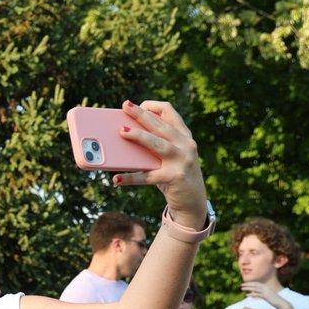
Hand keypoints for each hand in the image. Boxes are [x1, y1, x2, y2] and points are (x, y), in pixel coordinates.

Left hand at [110, 100, 207, 227]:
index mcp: (183, 136)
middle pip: (160, 125)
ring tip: (122, 132)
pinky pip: (148, 177)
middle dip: (141, 114)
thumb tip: (122, 137)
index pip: (169, 112)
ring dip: (139, 136)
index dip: (152, 106)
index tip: (136, 105)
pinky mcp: (175, 178)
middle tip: (125, 106)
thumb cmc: (173, 175)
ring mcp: (183, 160)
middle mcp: (186, 144)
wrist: (192, 202)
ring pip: (158, 144)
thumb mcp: (168, 157)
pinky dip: (131, 178)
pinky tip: (116, 178)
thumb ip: (153, 146)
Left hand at [239, 284, 286, 308]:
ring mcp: (266, 291)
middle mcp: (266, 288)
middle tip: (241, 285)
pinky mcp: (266, 296)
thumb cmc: (276, 301)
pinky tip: (246, 295)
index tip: (245, 284)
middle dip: (248, 284)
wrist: (282, 304)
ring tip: (242, 289)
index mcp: (267, 287)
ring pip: (255, 288)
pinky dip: (251, 294)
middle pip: (255, 284)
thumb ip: (263, 294)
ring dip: (248, 288)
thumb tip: (259, 294)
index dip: (250, 283)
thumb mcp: (269, 297)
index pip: (257, 283)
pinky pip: (257, 294)